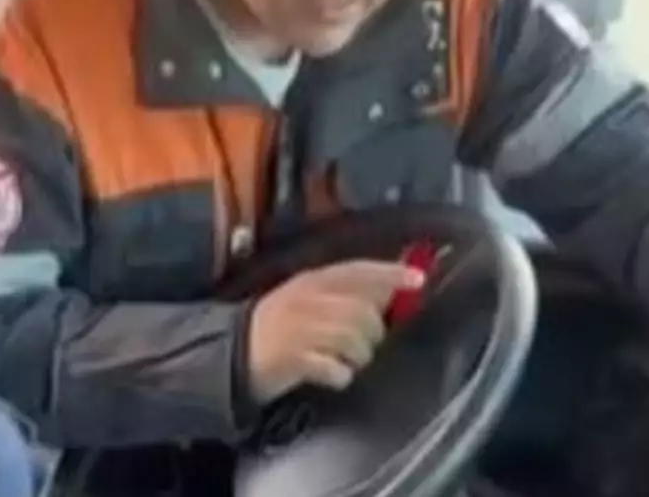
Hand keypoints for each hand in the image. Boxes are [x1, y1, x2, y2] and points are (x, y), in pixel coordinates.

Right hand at [245, 260, 425, 402]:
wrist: (229, 353)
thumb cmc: (276, 326)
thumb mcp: (306, 299)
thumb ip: (343, 293)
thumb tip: (388, 290)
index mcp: (310, 281)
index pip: (357, 271)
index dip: (389, 274)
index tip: (418, 280)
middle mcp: (308, 301)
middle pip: (363, 313)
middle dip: (372, 334)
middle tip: (359, 344)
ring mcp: (301, 330)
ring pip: (355, 342)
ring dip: (357, 358)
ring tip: (344, 362)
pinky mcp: (295, 360)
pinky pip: (337, 371)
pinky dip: (340, 376)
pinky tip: (330, 375)